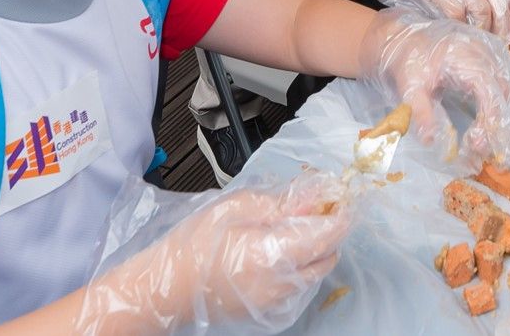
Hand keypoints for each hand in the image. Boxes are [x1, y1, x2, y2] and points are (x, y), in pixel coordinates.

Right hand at [85, 176, 351, 332]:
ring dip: (314, 250)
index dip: (340, 214)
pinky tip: (278, 252)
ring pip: (315, 273)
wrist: (169, 288)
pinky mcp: (271, 312)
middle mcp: (282, 284)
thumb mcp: (235, 208)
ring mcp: (278, 302)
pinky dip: (299, 268)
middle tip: (314, 209)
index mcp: (273, 254)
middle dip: (329, 231)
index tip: (340, 199)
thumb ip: (280, 203)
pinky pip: (299, 287)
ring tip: (290, 229)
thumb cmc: (194, 245)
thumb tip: (314, 196)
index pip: (327, 235)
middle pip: (328, 256)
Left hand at [359, 13, 509, 171]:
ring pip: (506, 90)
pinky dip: (498, 106)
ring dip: (500, 118)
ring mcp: (488, 55)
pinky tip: (486, 125)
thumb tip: (430, 140)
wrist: (406, 39)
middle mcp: (483, 53)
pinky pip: (501, 85)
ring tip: (484, 142)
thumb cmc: (409, 59)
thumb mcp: (410, 85)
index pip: (490, 92)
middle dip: (498, 125)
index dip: (489, 121)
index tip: (477, 145)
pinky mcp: (488, 60)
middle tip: (487, 153)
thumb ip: (421, 111)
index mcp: (466, 57)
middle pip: (503, 93)